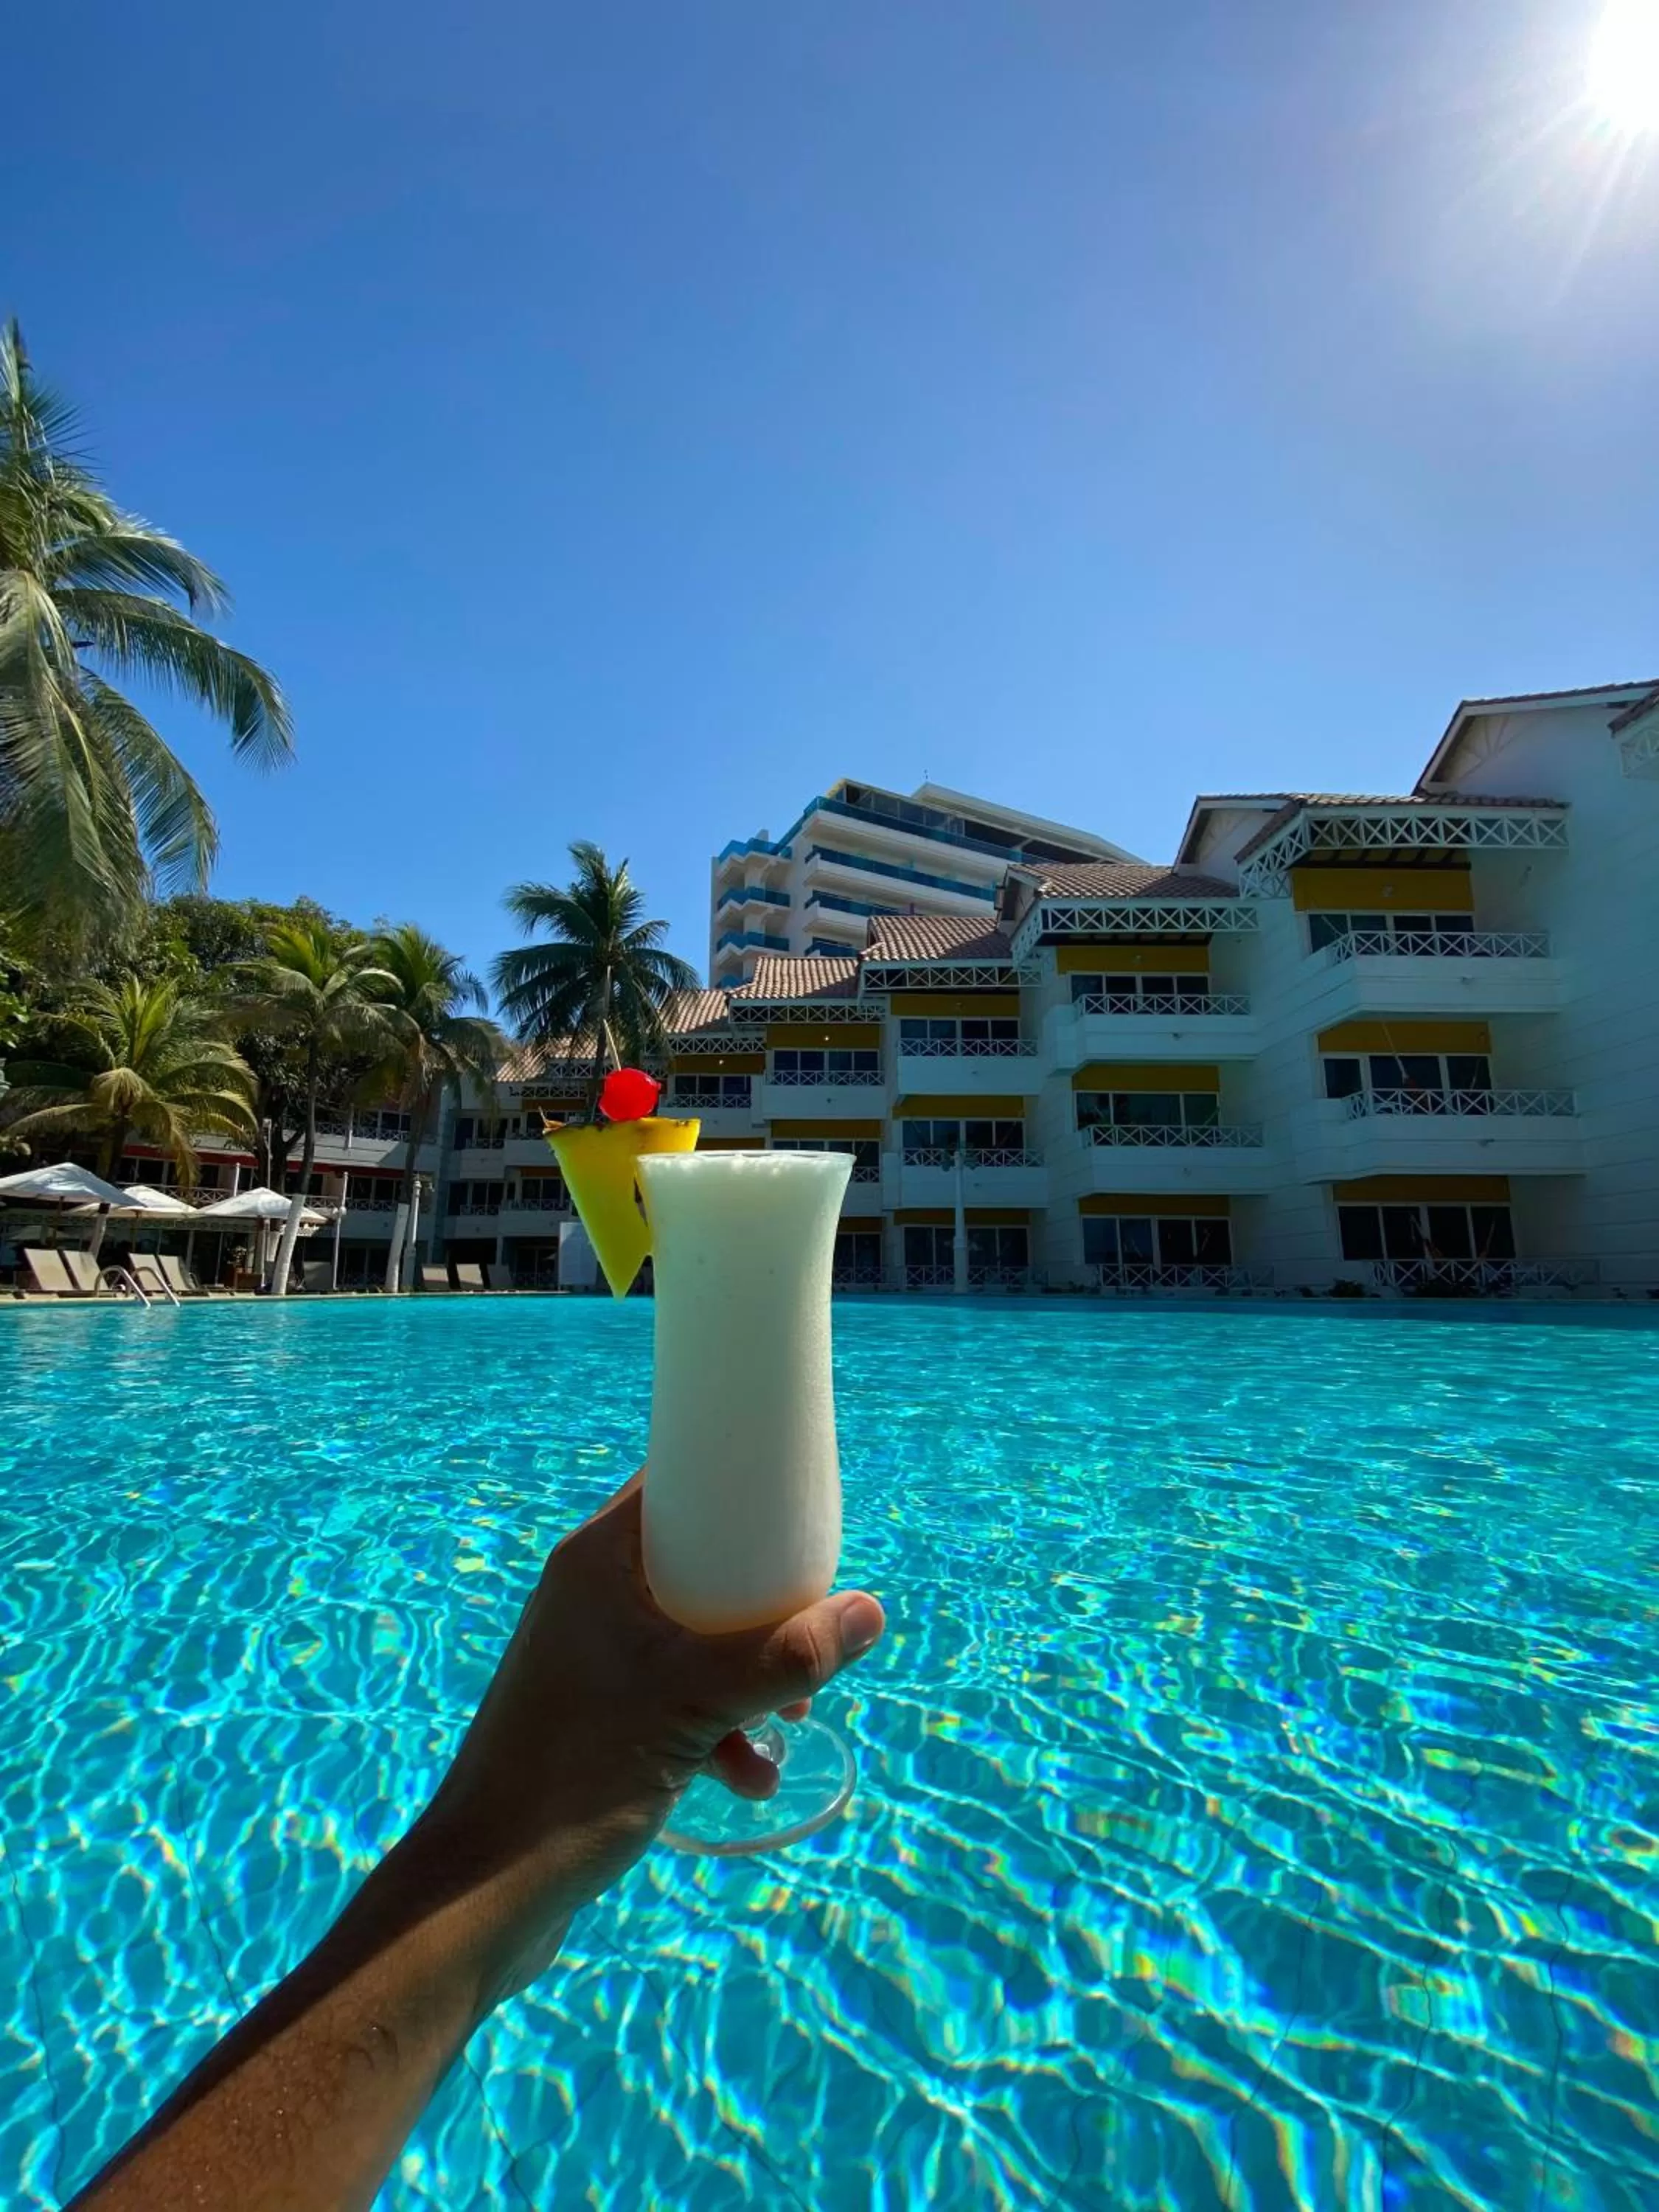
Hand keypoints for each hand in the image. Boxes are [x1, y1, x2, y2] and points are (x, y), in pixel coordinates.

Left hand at [398, 1473, 884, 2006]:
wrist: (486, 1887)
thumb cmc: (579, 1772)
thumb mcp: (698, 1704)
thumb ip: (785, 1657)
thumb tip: (869, 1612)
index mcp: (598, 1562)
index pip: (674, 1482)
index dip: (738, 1487)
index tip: (801, 1513)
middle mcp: (589, 1596)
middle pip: (699, 1566)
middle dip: (764, 1609)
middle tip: (809, 1642)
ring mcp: (588, 1658)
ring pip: (694, 1639)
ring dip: (748, 1678)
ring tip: (788, 1725)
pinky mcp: (594, 1716)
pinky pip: (673, 1696)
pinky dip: (716, 1725)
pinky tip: (744, 1777)